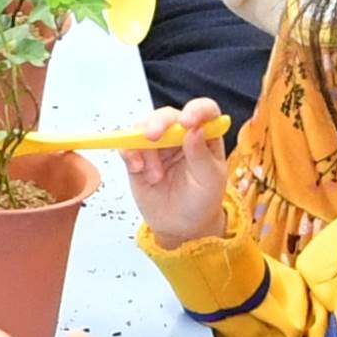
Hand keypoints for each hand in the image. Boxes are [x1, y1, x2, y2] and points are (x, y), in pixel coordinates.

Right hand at [119, 100, 231, 245]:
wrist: (181, 226)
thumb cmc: (202, 200)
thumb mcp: (209, 180)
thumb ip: (201, 154)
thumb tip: (195, 129)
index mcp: (205, 135)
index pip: (204, 110)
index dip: (196, 110)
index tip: (187, 122)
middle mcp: (180, 135)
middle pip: (167, 116)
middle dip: (157, 123)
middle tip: (153, 137)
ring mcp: (158, 145)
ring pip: (143, 128)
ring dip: (143, 147)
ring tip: (155, 176)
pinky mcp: (139, 157)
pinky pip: (127, 145)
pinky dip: (128, 153)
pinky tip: (137, 168)